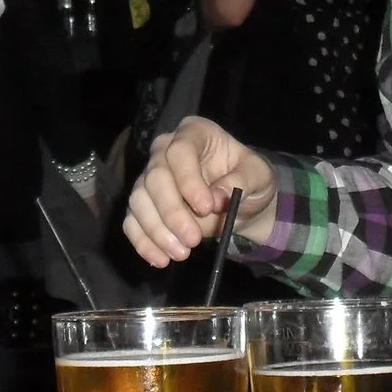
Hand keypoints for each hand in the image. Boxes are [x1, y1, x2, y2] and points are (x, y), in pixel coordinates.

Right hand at [122, 117, 276, 264]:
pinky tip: (160, 259)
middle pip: (154, 177)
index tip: (206, 207)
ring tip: (182, 253)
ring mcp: (149, 177)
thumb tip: (218, 196)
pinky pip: (132, 220)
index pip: (180, 151)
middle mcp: (165, 150)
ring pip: (139, 200)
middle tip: (193, 240)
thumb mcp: (259, 176)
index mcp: (194, 133)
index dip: (189, 180)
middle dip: (172, 212)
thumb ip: (242, 180)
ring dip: (157, 230)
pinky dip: (143, 242)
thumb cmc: (249, 180)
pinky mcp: (143, 204)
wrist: (241, 202)